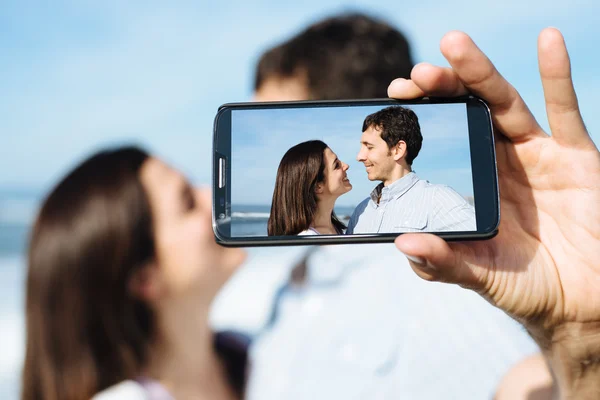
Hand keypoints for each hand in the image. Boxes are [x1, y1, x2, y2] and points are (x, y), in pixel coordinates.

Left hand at [388, 29, 599, 347]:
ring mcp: (537, 155)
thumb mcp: (479, 275)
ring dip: (480, 72)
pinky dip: (557, 74)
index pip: (442, 139)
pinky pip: (567, 110)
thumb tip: (402, 243)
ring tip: (454, 44)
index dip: (420, 117)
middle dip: (441, 89)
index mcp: (472, 183)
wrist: (581, 301)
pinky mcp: (576, 157)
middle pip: (467, 113)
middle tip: (416, 75)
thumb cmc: (525, 287)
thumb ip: (442, 261)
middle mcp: (499, 162)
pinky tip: (550, 40)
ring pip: (505, 103)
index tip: (392, 98)